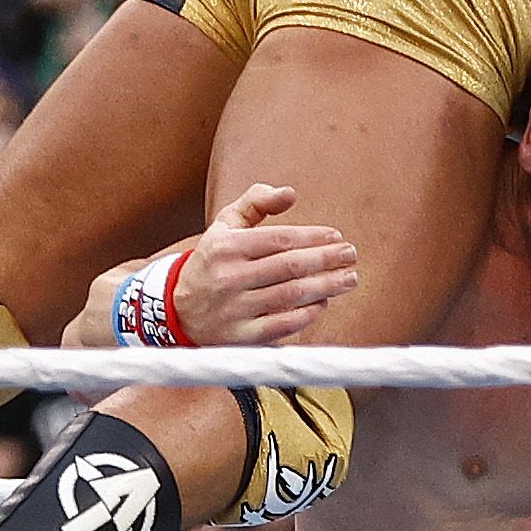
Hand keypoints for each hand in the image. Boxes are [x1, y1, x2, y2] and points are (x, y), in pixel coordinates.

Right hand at [165, 186, 362, 346]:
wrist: (179, 311)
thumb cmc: (213, 262)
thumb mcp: (225, 226)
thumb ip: (256, 202)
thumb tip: (290, 193)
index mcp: (226, 247)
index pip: (280, 239)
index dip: (313, 238)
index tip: (337, 237)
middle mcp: (229, 278)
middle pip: (290, 267)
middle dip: (326, 260)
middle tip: (350, 256)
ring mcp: (236, 309)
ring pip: (291, 295)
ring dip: (326, 286)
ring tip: (348, 279)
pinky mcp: (242, 337)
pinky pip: (284, 325)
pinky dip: (308, 313)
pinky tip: (323, 302)